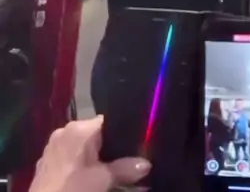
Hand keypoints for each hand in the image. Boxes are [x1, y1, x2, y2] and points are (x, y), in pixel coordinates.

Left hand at [29, 116, 150, 191]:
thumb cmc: (74, 189)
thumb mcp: (104, 180)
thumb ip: (125, 169)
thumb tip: (146, 164)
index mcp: (79, 129)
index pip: (107, 122)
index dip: (122, 132)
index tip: (135, 144)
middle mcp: (64, 132)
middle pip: (94, 136)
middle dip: (109, 150)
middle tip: (126, 163)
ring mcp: (52, 148)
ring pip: (81, 149)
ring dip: (94, 160)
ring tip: (109, 174)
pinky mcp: (46, 165)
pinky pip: (69, 160)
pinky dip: (80, 168)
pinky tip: (88, 181)